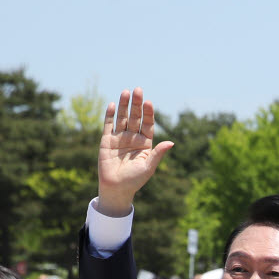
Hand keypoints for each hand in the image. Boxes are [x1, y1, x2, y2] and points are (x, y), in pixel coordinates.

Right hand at [98, 87, 173, 216]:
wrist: (116, 189)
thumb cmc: (135, 180)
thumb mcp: (148, 167)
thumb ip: (158, 154)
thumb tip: (171, 143)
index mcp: (145, 143)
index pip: (148, 124)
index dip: (148, 114)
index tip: (149, 103)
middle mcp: (133, 138)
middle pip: (135, 118)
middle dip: (136, 104)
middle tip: (138, 90)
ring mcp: (120, 138)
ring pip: (122, 118)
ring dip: (124, 105)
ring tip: (126, 92)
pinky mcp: (107, 140)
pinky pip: (109, 125)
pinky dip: (110, 115)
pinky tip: (113, 105)